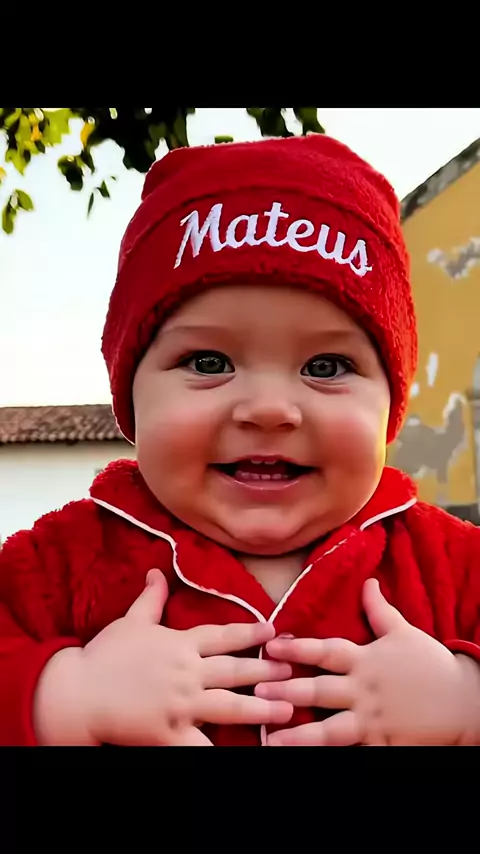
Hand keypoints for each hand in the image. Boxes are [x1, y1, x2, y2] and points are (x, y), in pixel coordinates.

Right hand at [34, 568, 292, 745]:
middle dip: (267, 670)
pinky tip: (245, 750)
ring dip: (261, 707)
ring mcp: (180, 703)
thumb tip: (157, 571)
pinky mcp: (169, 733)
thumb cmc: (103, 656)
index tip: (274, 630)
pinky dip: (221, 748)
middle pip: (235, 670)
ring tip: (287, 709)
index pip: (223, 635)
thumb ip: (150, 599)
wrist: (76, 693)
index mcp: (179, 643)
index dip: (251, 632)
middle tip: (294, 671)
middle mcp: (186, 671)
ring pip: (230, 706)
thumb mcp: (130, 622)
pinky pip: (202, 745)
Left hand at [256, 579, 479, 745]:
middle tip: (258, 692)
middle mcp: (365, 690)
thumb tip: (367, 582)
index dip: (298, 648)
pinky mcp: (384, 745)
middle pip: (321, 690)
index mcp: (366, 660)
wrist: (464, 700)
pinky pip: (354, 754)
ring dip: (300, 735)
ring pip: (332, 730)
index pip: (327, 651)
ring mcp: (374, 721)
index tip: (271, 646)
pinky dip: (335, 758)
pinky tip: (308, 761)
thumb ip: (379, 610)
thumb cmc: (430, 663)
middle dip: (288, 691)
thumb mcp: (404, 632)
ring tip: (272, 739)